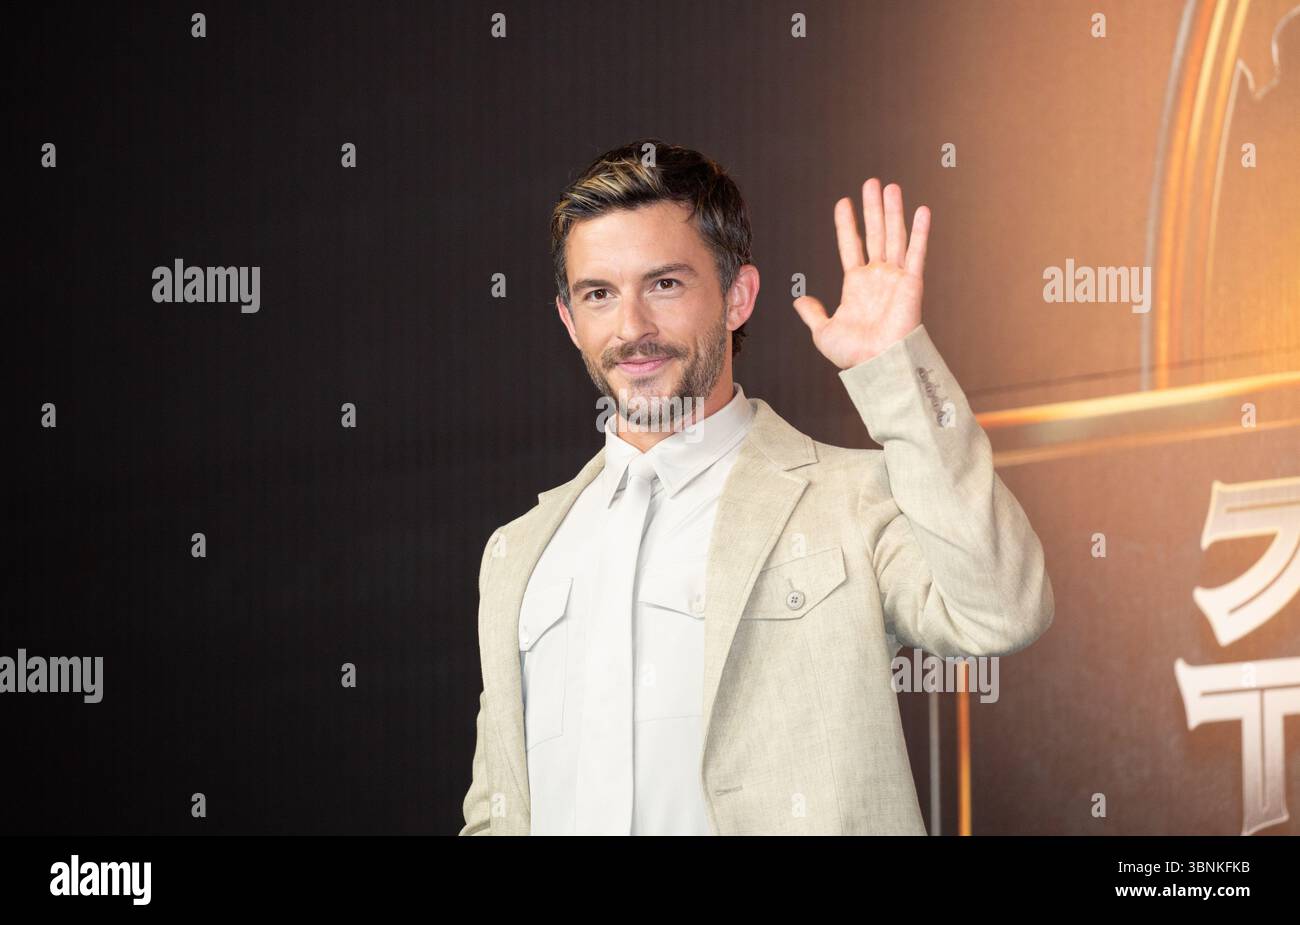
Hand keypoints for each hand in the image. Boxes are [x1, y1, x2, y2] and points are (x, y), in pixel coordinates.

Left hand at [793, 178, 929, 368]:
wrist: (877, 365)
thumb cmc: (854, 355)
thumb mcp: (823, 332)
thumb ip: (812, 313)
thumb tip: (799, 301)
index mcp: (856, 285)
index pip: (850, 246)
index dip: (846, 224)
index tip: (843, 203)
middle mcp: (877, 277)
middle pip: (874, 233)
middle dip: (872, 208)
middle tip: (871, 183)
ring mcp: (895, 278)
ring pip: (894, 236)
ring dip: (892, 211)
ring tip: (891, 187)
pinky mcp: (912, 283)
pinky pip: (917, 252)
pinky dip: (920, 231)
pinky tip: (921, 210)